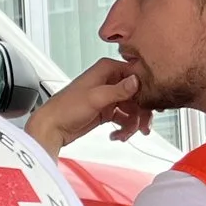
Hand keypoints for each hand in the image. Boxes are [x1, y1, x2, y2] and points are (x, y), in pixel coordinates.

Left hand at [26, 55, 153, 156]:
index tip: (153, 104)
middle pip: (138, 94)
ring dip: (133, 123)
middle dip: (141, 112)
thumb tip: (137, 81)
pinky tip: (117, 136)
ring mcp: (108, 96)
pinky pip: (124, 118)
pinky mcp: (107, 110)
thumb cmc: (65, 109)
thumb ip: (118, 90)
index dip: (146, 89)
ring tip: (125, 135)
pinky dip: (124, 128)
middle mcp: (109, 80)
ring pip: (133, 108)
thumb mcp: (95, 98)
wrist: (52, 128)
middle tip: (142, 127)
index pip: (136, 74)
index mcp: (106, 69)